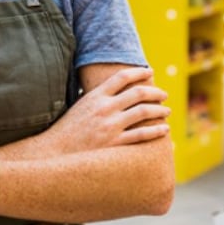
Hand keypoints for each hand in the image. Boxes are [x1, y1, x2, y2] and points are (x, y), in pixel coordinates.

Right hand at [48, 67, 169, 153]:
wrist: (56, 152)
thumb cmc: (67, 130)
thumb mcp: (80, 106)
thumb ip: (97, 97)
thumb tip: (114, 89)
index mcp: (95, 96)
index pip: (122, 77)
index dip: (139, 72)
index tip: (150, 72)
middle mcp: (104, 108)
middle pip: (137, 93)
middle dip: (155, 92)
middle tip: (163, 94)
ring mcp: (110, 126)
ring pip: (143, 112)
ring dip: (159, 110)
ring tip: (167, 111)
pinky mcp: (114, 144)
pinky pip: (142, 135)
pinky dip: (156, 131)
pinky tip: (164, 130)